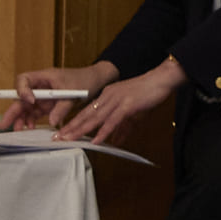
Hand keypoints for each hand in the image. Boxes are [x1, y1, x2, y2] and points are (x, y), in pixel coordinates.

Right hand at [1, 62, 115, 131]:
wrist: (97, 81)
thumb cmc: (86, 80)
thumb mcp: (75, 93)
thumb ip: (63, 107)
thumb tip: (52, 122)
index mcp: (45, 77)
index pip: (24, 79)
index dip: (22, 90)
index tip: (30, 101)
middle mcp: (41, 86)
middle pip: (21, 97)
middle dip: (12, 110)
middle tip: (3, 125)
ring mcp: (43, 96)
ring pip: (25, 107)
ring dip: (20, 118)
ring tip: (19, 130)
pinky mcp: (47, 105)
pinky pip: (34, 113)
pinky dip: (30, 121)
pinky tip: (31, 128)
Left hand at [59, 58, 182, 145]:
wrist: (163, 78)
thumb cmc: (149, 92)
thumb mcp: (133, 111)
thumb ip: (123, 126)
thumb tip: (115, 141)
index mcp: (107, 95)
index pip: (86, 111)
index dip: (73, 122)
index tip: (62, 132)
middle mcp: (108, 96)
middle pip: (86, 115)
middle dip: (71, 127)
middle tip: (56, 138)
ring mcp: (117, 100)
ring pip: (95, 118)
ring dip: (81, 130)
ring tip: (69, 139)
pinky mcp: (127, 104)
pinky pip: (112, 121)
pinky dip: (103, 132)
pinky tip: (96, 140)